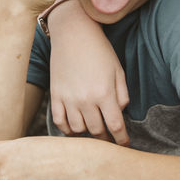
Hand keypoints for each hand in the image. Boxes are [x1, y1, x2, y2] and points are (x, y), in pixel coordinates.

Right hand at [48, 0, 130, 144]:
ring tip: (92, 129)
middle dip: (105, 138)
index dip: (122, 139)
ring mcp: (68, 99)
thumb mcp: (118, 70)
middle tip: (109, 139)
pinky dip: (67, 129)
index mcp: (105, 93)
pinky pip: (60, 122)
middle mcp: (86, 100)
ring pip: (78, 130)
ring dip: (87, 133)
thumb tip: (120, 114)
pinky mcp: (55, 96)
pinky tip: (75, 127)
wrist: (73, 33)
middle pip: (97, 132)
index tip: (125, 145)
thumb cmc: (100, 50)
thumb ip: (122, 95)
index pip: (116, 126)